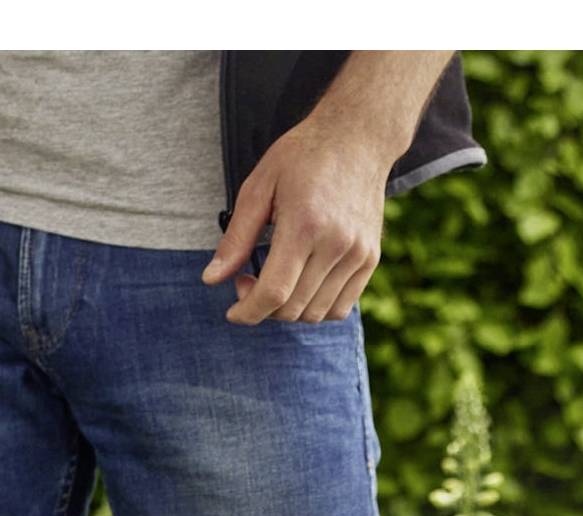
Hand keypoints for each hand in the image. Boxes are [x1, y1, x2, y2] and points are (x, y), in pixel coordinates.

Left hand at [200, 114, 391, 324]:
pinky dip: (315, 309)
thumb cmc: (303, 156)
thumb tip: (211, 280)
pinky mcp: (371, 257)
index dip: (247, 311)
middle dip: (262, 308)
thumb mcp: (259, 187)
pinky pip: (340, 308)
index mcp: (305, 224)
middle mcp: (337, 243)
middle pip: (292, 309)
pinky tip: (300, 286)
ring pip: (314, 314)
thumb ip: (236, 238)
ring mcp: (358, 252)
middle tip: (249, 281)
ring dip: (287, 310)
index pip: (274, 293)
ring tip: (275, 281)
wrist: (359, 135)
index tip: (233, 310)